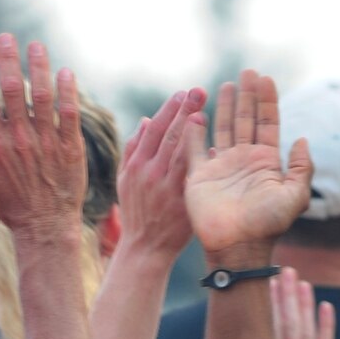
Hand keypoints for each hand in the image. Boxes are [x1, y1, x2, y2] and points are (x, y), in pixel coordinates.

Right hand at [0, 35, 86, 239]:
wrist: (46, 227)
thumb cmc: (11, 205)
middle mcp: (20, 141)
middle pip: (13, 92)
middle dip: (8, 61)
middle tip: (7, 38)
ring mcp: (46, 143)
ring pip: (43, 97)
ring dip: (39, 67)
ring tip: (36, 46)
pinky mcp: (70, 148)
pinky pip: (69, 113)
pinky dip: (67, 91)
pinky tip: (64, 72)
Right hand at [117, 88, 208, 258]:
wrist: (145, 248)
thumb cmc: (137, 211)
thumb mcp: (126, 180)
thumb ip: (134, 149)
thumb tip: (146, 120)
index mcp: (136, 165)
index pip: (155, 130)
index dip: (169, 110)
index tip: (183, 93)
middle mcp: (151, 173)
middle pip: (169, 136)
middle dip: (184, 112)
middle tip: (200, 90)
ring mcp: (167, 187)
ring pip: (181, 153)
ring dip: (193, 131)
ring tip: (206, 111)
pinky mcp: (181, 201)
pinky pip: (193, 177)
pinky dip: (202, 160)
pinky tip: (213, 145)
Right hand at [185, 69, 312, 257]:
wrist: (237, 246)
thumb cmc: (267, 225)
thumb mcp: (295, 196)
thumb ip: (302, 168)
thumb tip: (303, 139)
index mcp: (266, 162)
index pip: (268, 124)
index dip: (267, 101)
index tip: (266, 78)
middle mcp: (244, 160)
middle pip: (246, 120)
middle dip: (248, 96)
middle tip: (248, 71)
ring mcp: (221, 167)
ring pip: (223, 128)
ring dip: (225, 106)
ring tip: (227, 84)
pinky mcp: (199, 176)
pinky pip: (194, 149)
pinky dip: (194, 131)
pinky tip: (196, 112)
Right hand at [270, 268, 334, 338]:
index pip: (269, 330)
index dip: (267, 305)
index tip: (263, 282)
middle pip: (289, 324)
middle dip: (286, 296)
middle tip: (284, 271)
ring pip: (307, 330)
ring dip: (304, 304)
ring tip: (300, 280)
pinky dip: (327, 326)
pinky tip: (326, 306)